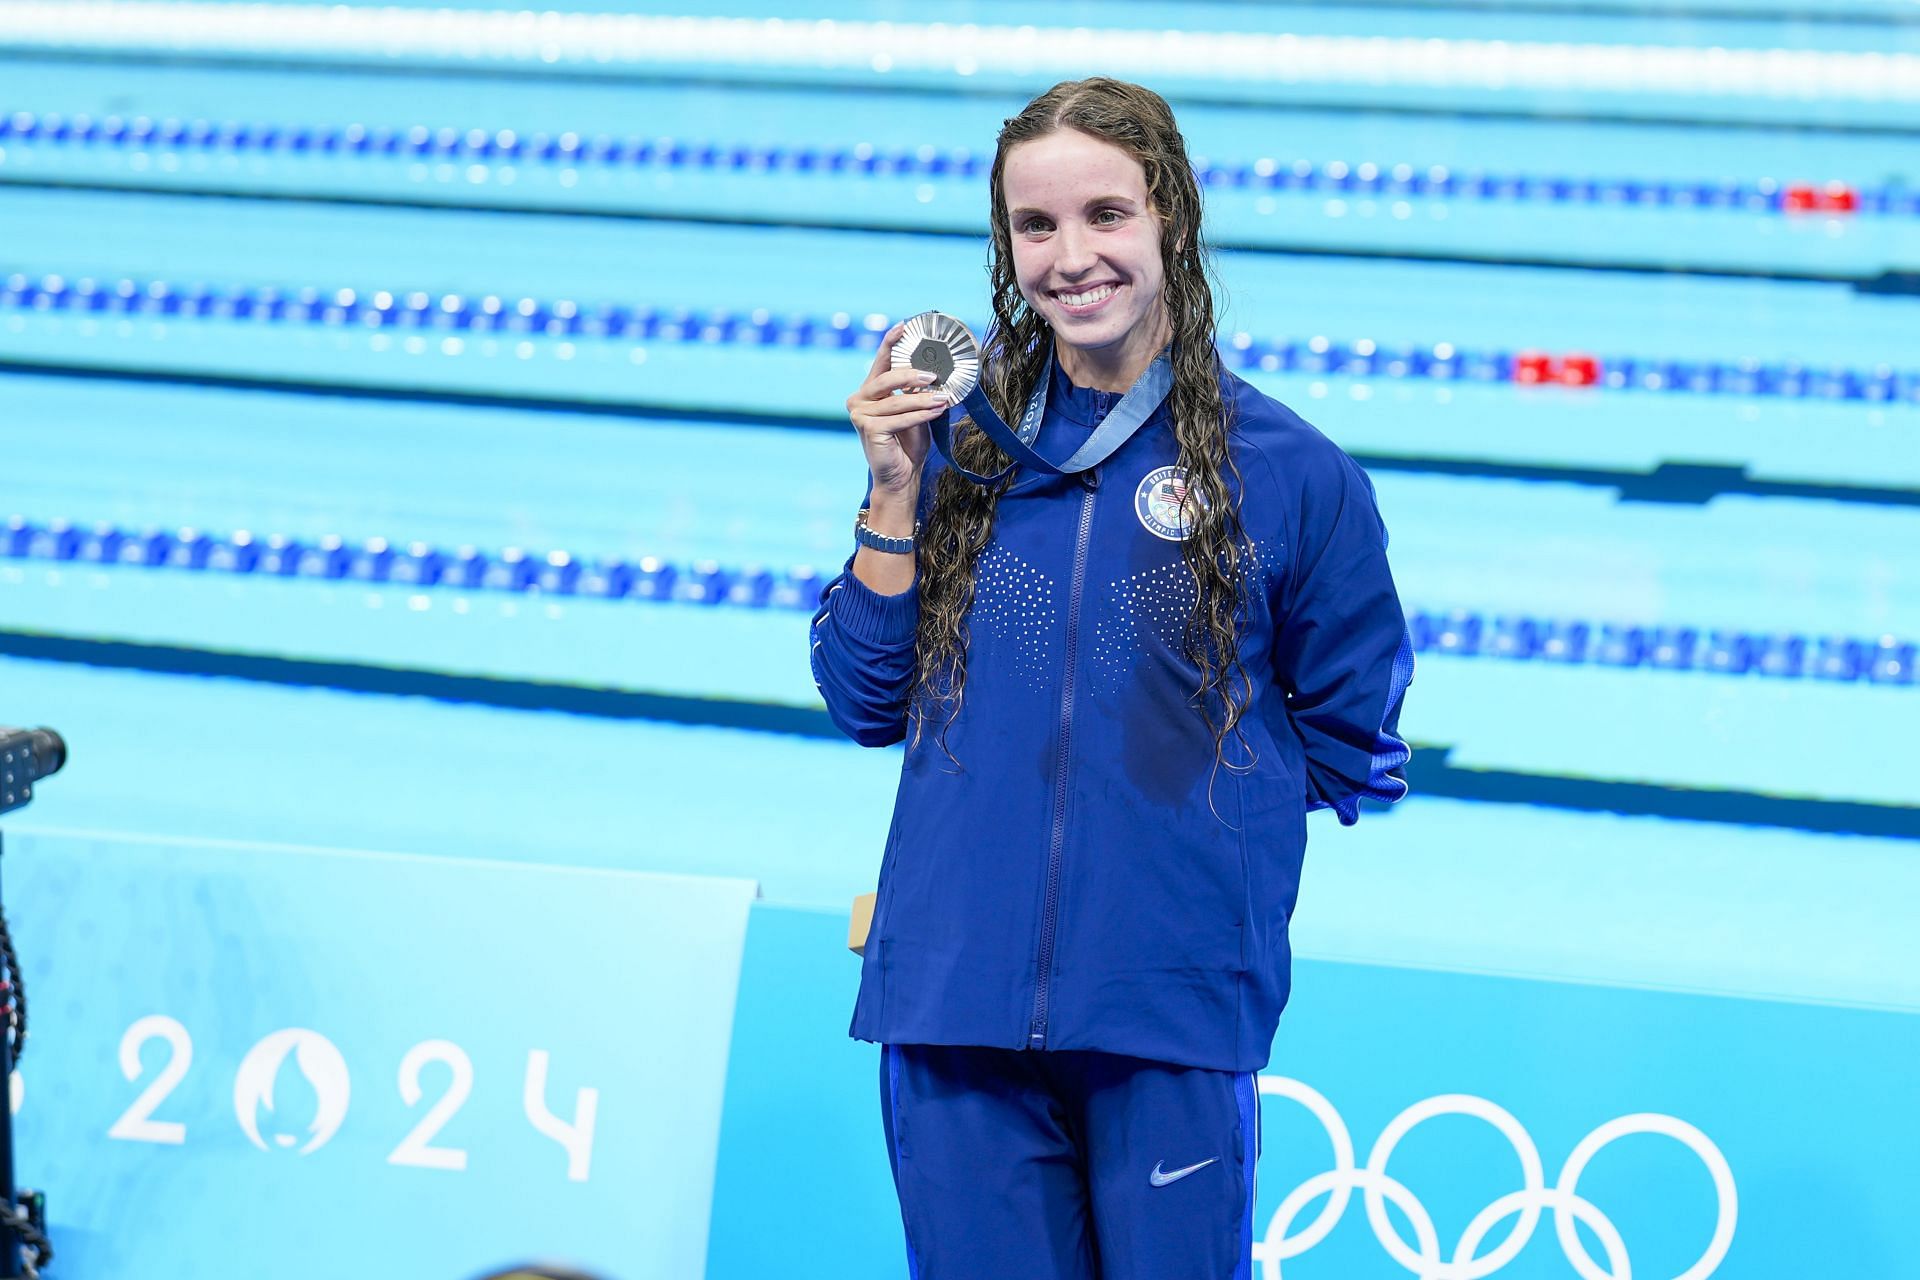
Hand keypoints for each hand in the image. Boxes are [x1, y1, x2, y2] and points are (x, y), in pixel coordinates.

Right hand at [846, 321, 946, 503]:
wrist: (901, 476)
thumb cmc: (908, 443)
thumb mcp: (915, 410)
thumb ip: (916, 392)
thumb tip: (933, 373)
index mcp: (868, 391)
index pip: (880, 362)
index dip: (890, 342)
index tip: (905, 326)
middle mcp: (859, 400)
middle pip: (886, 379)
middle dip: (912, 375)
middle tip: (934, 376)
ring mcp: (860, 415)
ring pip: (897, 401)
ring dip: (923, 400)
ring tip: (944, 398)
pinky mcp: (867, 429)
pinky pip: (899, 418)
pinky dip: (920, 415)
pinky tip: (937, 410)